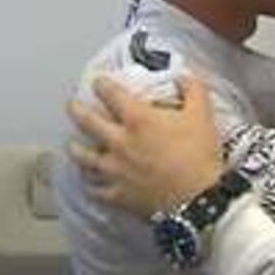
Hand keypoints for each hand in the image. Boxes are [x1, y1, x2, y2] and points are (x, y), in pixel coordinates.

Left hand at [66, 75, 223, 216]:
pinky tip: (90, 181)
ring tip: (73, 145)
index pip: (110, 93)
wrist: (199, 200)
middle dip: (75, 109)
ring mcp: (114, 170)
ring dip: (76, 148)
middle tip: (72, 105)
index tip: (98, 81)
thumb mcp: (203, 114)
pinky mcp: (116, 195)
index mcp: (137, 119)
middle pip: (85, 121)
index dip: (101, 83)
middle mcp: (118, 141)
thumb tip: (184, 75)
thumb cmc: (199, 156)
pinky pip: (94, 188)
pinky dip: (90, 183)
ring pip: (82, 157)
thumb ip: (193, 89)